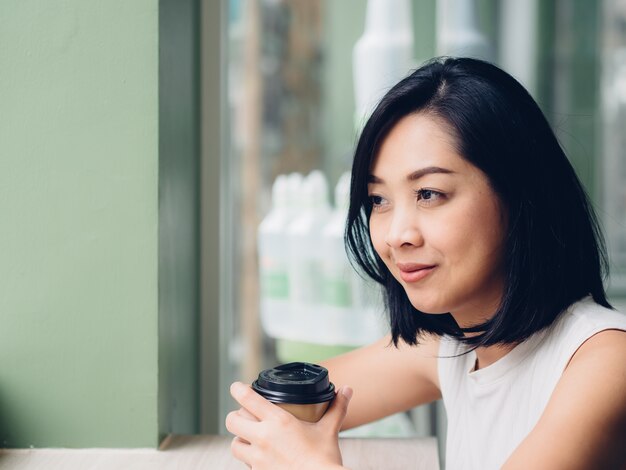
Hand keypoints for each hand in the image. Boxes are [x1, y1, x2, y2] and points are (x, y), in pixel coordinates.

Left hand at [225, 381, 352, 469]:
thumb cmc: (324, 460)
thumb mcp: (329, 431)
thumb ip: (336, 408)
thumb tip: (347, 390)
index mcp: (278, 421)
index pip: (248, 399)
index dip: (238, 389)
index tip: (236, 387)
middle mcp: (263, 438)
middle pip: (232, 421)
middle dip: (236, 416)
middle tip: (245, 416)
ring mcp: (258, 459)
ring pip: (235, 444)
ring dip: (240, 440)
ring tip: (250, 438)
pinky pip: (245, 464)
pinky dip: (249, 460)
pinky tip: (261, 458)